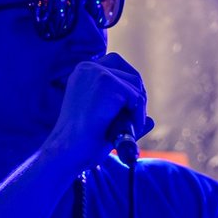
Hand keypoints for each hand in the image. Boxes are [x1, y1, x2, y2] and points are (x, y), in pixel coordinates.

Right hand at [45, 51, 154, 169]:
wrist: (66, 152)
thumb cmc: (80, 143)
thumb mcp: (102, 123)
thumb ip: (124, 118)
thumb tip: (151, 121)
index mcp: (82, 72)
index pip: (116, 66)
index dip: (128, 86)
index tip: (130, 107)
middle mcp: (88, 67)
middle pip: (129, 72)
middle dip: (138, 95)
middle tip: (135, 119)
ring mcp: (98, 72)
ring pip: (136, 85)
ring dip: (138, 110)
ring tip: (130, 130)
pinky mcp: (108, 83)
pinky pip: (137, 98)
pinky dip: (138, 116)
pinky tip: (129, 130)